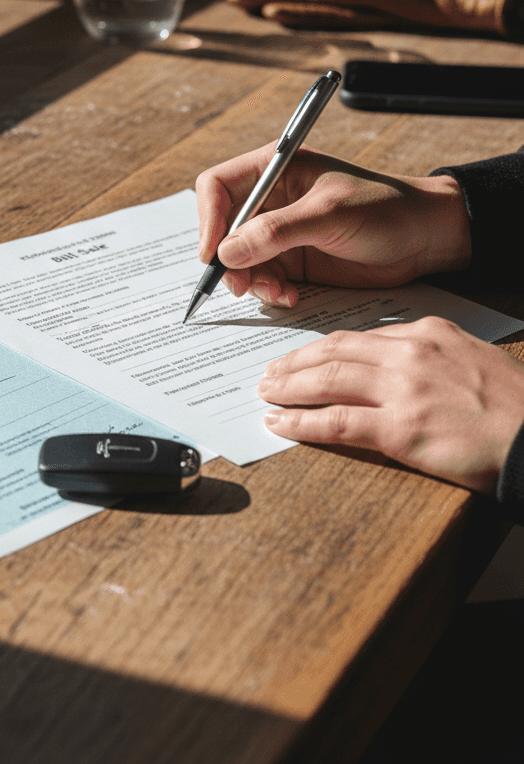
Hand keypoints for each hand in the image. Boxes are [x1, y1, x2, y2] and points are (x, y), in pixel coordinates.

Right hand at [195, 142, 470, 307]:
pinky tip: (290, 297)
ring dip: (250, 281)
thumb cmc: (387, 209)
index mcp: (275, 169)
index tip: (214, 254)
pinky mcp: (291, 261)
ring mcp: (279, 233)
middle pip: (221, 229)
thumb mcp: (329, 215)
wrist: (427, 239)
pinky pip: (261, 279)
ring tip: (277, 293)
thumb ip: (275, 232)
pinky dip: (268, 292)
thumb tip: (226, 252)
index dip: (208, 219)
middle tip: (241, 285)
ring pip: (238, 260)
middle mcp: (271, 200)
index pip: (217, 188)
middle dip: (227, 260)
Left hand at [258, 317, 523, 492]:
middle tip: (269, 374)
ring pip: (327, 381)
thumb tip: (388, 364)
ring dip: (288, 388)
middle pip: (334, 353)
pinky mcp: (401, 429)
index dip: (321, 349)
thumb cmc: (512, 406)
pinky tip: (279, 423)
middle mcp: (411, 355)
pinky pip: (335, 422)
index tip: (301, 357)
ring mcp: (403, 391)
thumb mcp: (471, 358)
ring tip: (266, 394)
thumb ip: (429, 355)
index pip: (358, 338)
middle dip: (294, 363)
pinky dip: (300, 422)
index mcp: (428, 333)